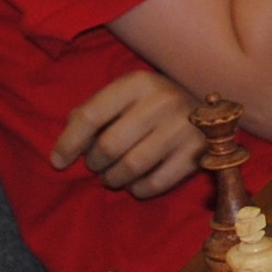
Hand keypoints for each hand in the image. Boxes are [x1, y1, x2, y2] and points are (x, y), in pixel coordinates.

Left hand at [48, 69, 206, 197]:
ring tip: (111, 177)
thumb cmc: (157, 103)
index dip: (69, 142)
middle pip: (109, 145)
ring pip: (131, 167)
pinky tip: (135, 184)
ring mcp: (183, 128)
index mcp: (138, 82)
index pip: (91, 114)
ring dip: (113, 178)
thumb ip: (95, 112)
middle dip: (94, 162)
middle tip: (95, 166)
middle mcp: (162, 101)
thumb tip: (65, 146)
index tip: (57, 162)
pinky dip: (138, 189)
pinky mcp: (198, 153)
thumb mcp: (127, 95)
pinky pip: (156, 183)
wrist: (214, 110)